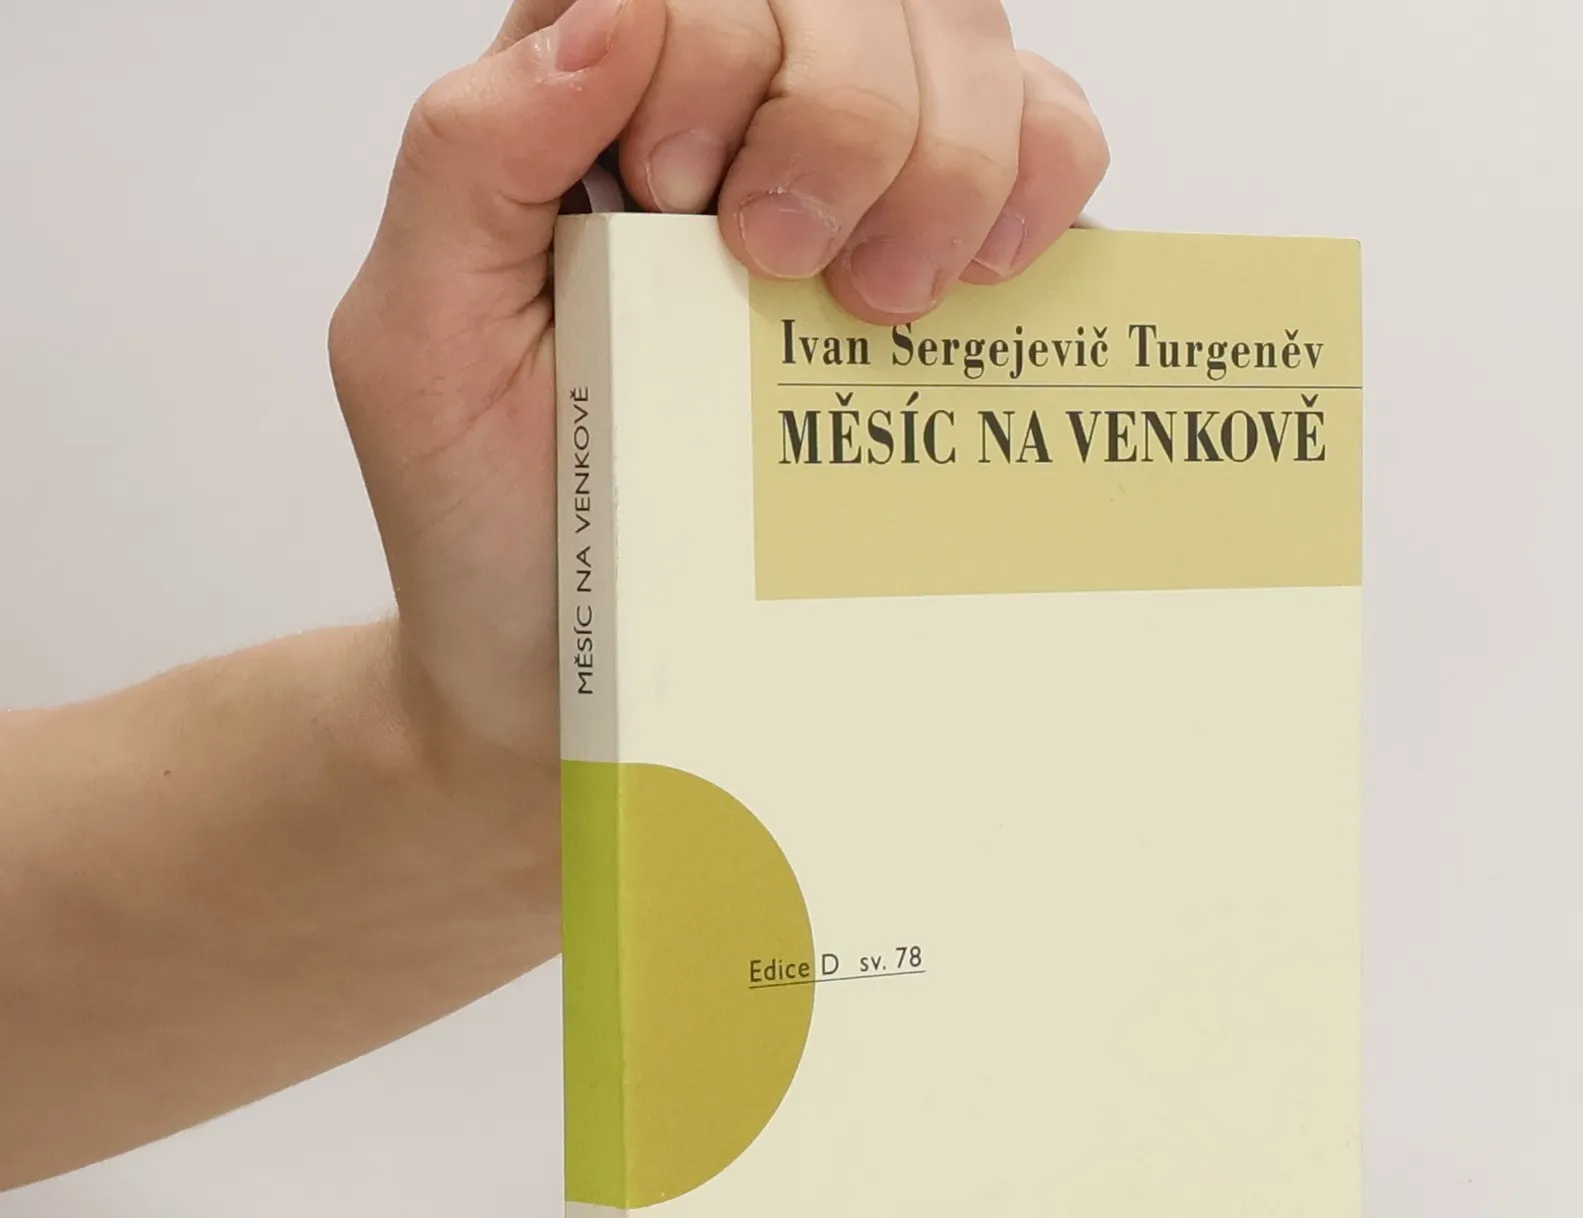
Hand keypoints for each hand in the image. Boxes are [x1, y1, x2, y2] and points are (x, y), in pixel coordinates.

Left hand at [329, 0, 1108, 788]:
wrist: (588, 675)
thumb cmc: (499, 520)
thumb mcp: (420, 343)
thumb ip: (473, 156)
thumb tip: (615, 15)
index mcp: (584, 97)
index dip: (718, 52)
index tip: (684, 209)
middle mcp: (725, 108)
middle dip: (844, 116)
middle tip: (792, 270)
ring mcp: (850, 176)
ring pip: (959, 40)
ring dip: (948, 156)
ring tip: (887, 302)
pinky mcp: (943, 251)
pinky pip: (1050, 133)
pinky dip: (1045, 175)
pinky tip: (981, 279)